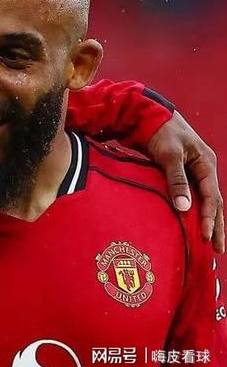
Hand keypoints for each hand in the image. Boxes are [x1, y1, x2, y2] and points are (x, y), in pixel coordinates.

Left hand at [147, 111, 223, 252]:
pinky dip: (191, 211)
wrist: (146, 116)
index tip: (206, 237)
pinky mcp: (178, 174)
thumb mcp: (170, 154)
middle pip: (213, 203)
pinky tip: (189, 224)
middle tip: (218, 250)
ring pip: (203, 201)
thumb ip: (176, 180)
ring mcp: (192, 172)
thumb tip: (184, 208)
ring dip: (206, 221)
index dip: (210, 219)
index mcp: (206, 164)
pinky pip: (189, 196)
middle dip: (216, 226)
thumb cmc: (161, 131)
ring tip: (208, 242)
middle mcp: (203, 169)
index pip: (212, 198)